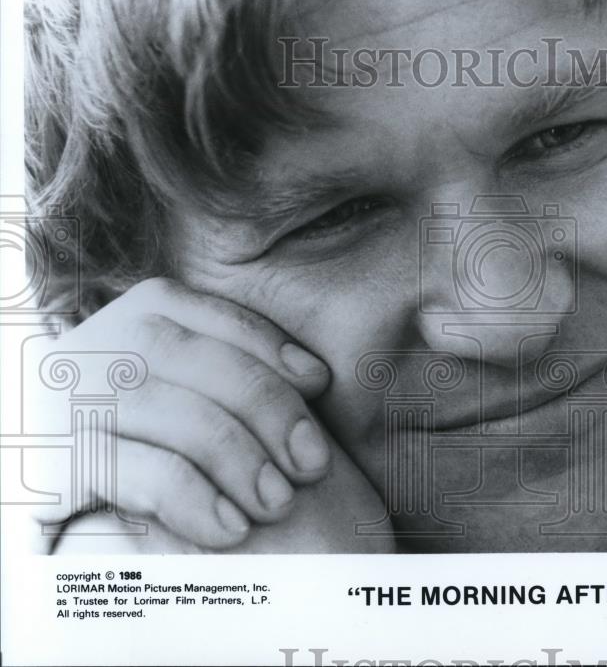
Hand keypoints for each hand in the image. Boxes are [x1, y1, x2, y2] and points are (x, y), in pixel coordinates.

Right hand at [33, 277, 340, 549]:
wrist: (61, 517)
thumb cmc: (160, 451)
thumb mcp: (196, 392)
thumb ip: (240, 374)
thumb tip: (316, 377)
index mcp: (143, 316)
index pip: (220, 321)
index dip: (274, 348)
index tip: (320, 384)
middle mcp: (98, 345)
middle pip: (198, 359)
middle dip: (267, 407)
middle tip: (312, 462)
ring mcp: (67, 401)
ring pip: (171, 411)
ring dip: (237, 457)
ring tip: (278, 501)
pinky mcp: (49, 461)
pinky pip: (132, 472)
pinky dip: (191, 497)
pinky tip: (230, 527)